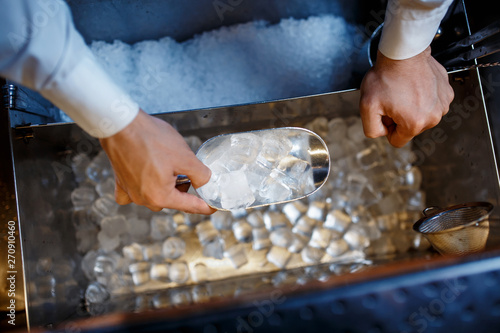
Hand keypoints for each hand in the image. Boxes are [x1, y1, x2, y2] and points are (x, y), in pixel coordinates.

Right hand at [99, 109, 215, 213]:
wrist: (121, 124)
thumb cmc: (151, 139)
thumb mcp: (185, 157)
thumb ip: (200, 175)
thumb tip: (206, 184)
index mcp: (160, 196)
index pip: (190, 206)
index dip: (204, 206)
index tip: (213, 207)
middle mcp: (143, 199)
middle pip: (172, 201)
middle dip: (183, 189)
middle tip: (188, 171)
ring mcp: (130, 191)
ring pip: (155, 196)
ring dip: (166, 186)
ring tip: (170, 166)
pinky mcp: (120, 182)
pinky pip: (135, 192)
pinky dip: (144, 187)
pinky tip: (149, 176)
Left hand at [359, 46, 453, 146]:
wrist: (403, 51)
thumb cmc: (385, 76)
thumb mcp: (367, 107)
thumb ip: (372, 129)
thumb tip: (383, 133)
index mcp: (415, 124)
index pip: (397, 141)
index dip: (387, 128)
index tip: (385, 113)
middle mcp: (433, 117)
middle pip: (410, 128)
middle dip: (399, 117)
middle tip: (392, 98)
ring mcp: (442, 104)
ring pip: (421, 115)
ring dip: (411, 107)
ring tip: (403, 90)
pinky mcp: (446, 92)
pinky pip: (431, 102)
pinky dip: (422, 96)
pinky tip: (413, 84)